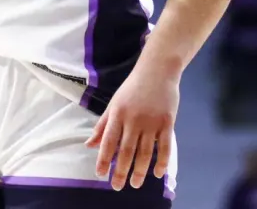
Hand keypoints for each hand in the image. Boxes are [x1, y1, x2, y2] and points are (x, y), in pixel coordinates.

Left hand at [85, 63, 178, 190]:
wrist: (157, 70)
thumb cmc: (133, 87)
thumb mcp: (114, 103)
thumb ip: (102, 125)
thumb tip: (89, 144)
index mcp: (118, 114)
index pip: (108, 141)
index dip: (103, 159)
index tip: (100, 174)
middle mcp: (133, 120)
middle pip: (126, 151)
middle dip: (120, 171)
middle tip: (117, 186)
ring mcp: (151, 122)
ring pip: (144, 152)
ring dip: (140, 171)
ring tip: (135, 184)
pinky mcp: (167, 122)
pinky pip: (164, 147)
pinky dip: (161, 162)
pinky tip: (157, 173)